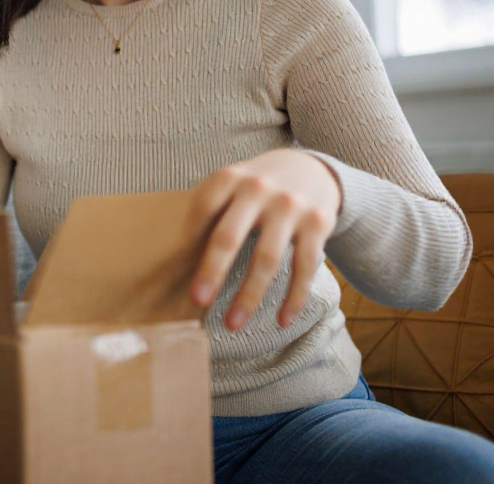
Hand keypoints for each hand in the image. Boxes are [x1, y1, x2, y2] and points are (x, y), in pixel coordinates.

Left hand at [188, 149, 341, 330]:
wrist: (312, 168)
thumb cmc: (257, 186)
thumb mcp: (232, 182)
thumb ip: (211, 209)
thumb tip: (177, 258)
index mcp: (231, 177)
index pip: (203, 208)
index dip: (188, 237)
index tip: (174, 267)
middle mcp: (259, 189)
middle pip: (230, 236)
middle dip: (212, 271)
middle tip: (197, 301)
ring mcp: (291, 206)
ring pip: (267, 259)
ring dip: (249, 297)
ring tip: (233, 324)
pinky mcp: (318, 224)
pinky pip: (305, 267)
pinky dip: (294, 298)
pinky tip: (282, 320)